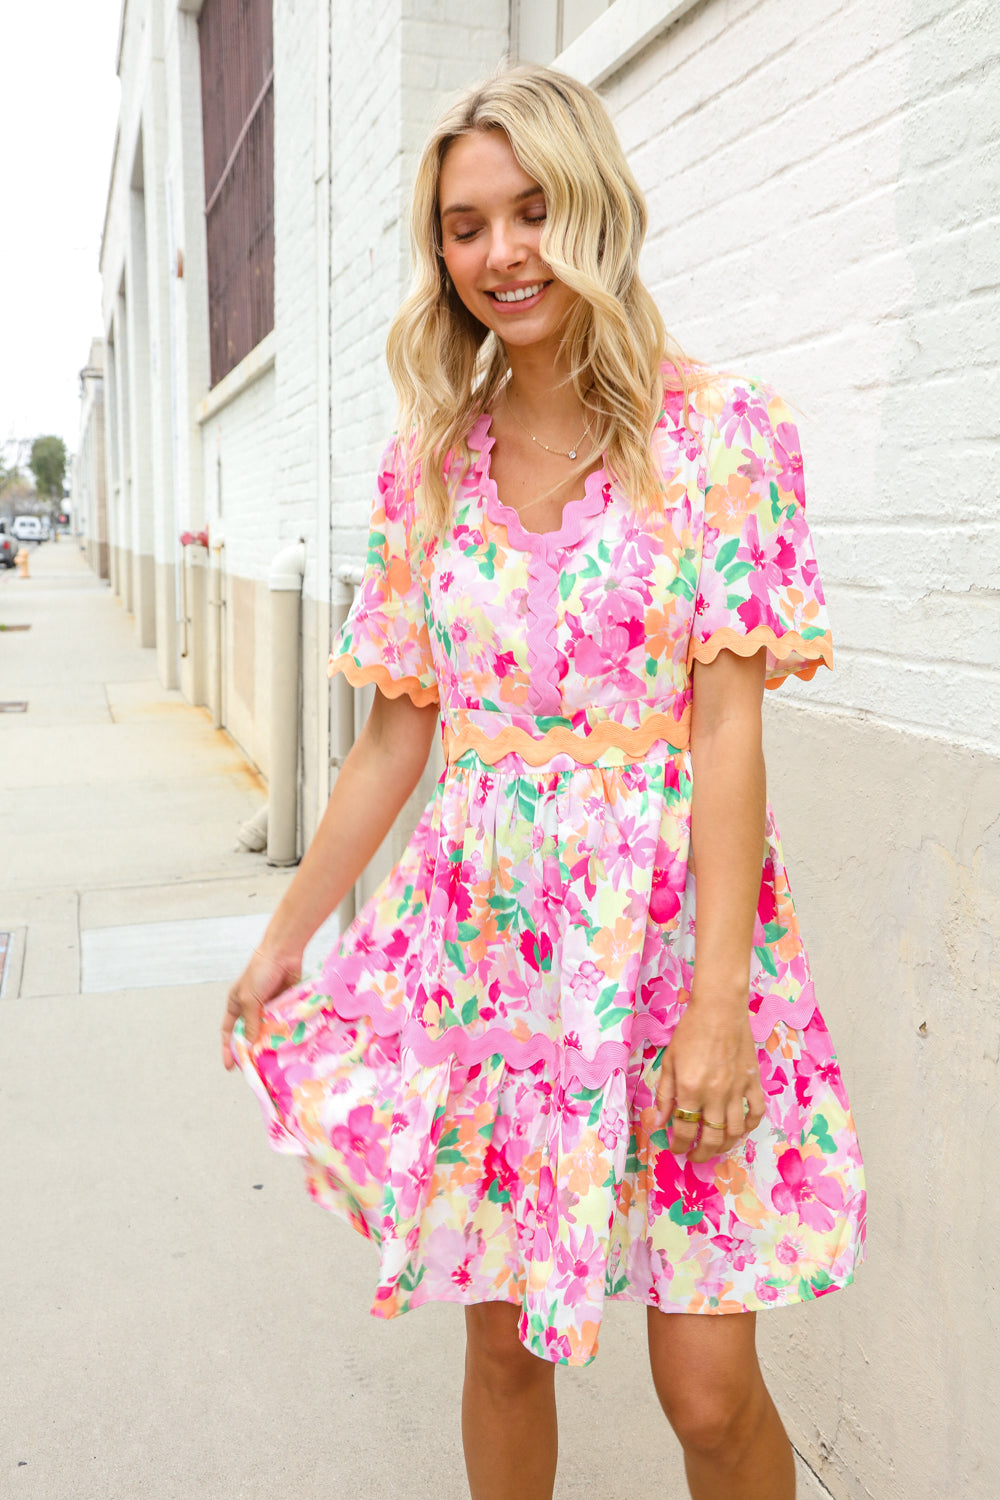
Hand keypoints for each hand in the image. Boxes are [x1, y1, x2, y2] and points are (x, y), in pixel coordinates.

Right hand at [221, 945, 301, 1070]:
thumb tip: (250, 1046)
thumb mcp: (250, 999)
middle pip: (250, 1034)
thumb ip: (251, 1023)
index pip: (230, 1031)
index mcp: (236, 1004)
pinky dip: (284, 1032)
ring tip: (272, 1060)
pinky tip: (287, 1044)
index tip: (230, 1066)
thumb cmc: (260, 972)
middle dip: (252, 1049)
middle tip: (256, 1067)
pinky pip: (283, 1023)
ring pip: (268, 1031)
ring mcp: (269, 1007)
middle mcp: (252, 1008)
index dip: (228, 1048)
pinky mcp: (284, 1006)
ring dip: (270, 1043)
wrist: (284, 953)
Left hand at [652, 994, 766, 1161]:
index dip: (679, 1144)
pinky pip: (756, 1113)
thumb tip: (660, 1122)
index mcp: (690, 1089)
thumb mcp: (669, 1061)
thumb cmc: (690, 1032)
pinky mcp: (753, 1083)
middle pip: (711, 1137)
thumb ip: (665, 1094)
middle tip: (695, 1156)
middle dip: (701, 1153)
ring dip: (724, 1145)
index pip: (684, 1129)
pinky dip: (749, 1127)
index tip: (676, 1149)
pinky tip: (740, 1129)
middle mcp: (715, 1094)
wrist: (719, 1010)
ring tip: (715, 1147)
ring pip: (735, 1131)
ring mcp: (737, 1090)